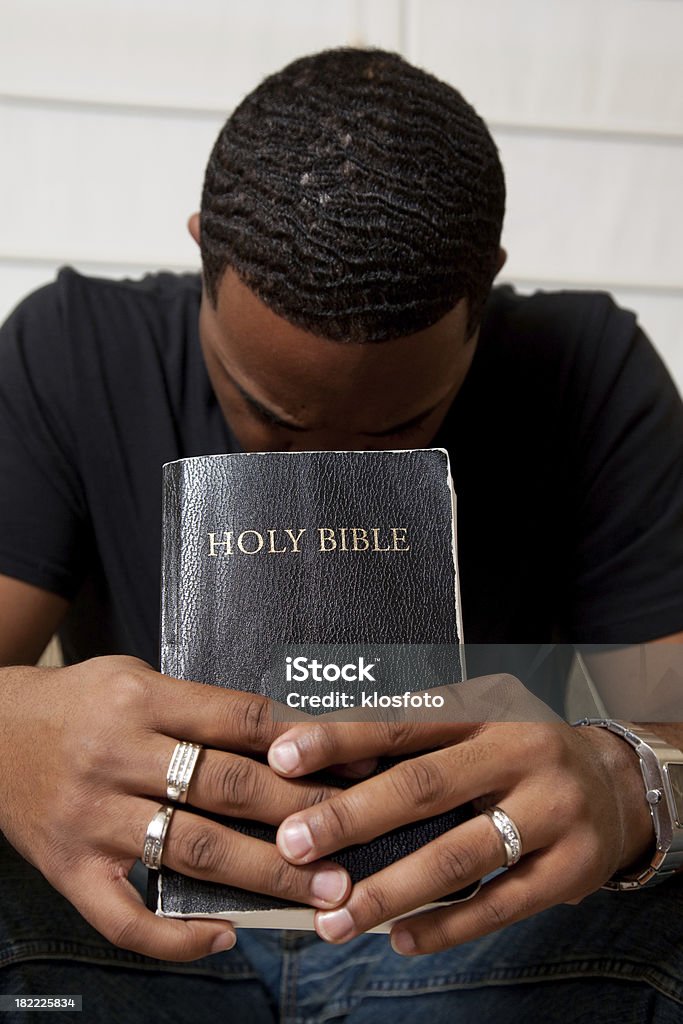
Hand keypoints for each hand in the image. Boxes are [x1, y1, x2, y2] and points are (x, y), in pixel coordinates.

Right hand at [0, 656, 350, 959]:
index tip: (355, 761)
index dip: (303, 742)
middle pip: (226, 786)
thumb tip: (289, 735)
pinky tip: (224, 938)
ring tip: (323, 890)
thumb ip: (200, 706)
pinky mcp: (69, 868)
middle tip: (357, 836)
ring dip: (265, 875)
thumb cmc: (80, 702)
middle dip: (300, 813)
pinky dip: (176, 937)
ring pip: (192, 850)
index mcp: (141, 699)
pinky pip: (124, 918)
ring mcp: (91, 817)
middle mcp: (117, 755)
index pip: (239, 719)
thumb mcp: (137, 679)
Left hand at [266, 674, 654, 953]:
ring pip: (458, 855)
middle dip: (350, 818)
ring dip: (388, 890)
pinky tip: (399, 938)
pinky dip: (445, 927)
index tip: (283, 755)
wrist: (617, 786)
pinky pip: (499, 905)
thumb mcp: (478, 726)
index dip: (341, 738)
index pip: (403, 721)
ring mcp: (551, 811)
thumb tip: (326, 763)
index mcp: (486, 711)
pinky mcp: (571, 868)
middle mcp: (519, 753)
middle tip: (292, 844)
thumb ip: (417, 742)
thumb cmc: (520, 755)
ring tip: (333, 919)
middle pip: (424, 786)